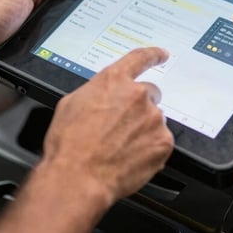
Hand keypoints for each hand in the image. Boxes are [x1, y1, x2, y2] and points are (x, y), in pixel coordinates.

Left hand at [0, 0, 75, 82]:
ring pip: (57, 27)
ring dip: (63, 31)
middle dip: (70, 12)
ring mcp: (31, 28)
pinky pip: (50, 42)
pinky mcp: (30, 46)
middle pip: (60, 8)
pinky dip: (55, 44)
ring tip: (67, 33)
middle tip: (78, 16)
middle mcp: (30, 8)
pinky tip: (58, 46)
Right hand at [41, 47, 173, 200]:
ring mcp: (153, 118)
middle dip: (139, 108)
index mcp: (114, 80)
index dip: (153, 55)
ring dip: (143, 129)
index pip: (140, 58)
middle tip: (122, 127)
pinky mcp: (163, 142)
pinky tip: (130, 157)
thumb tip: (103, 96)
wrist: (77, 177)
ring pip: (154, 120)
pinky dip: (149, 149)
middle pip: (150, 94)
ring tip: (120, 147)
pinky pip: (160, 141)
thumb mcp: (71, 104)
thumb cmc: (69, 144)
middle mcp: (138, 95)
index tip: (161, 55)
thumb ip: (96, 92)